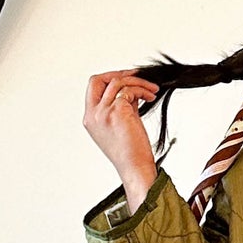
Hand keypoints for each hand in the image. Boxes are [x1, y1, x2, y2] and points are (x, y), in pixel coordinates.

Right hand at [83, 69, 161, 192]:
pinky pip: (129, 91)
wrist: (135, 167)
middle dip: (120, 74)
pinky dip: (142, 91)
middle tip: (138, 77)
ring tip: (151, 91)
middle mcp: (93, 114)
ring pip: (117, 82)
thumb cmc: (130, 151)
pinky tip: (151, 97)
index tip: (128, 80)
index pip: (94, 87)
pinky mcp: (117, 112)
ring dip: (137, 82)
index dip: (110, 79)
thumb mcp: (121, 124)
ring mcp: (103, 113)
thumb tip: (131, 89)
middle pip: (99, 79)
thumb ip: (122, 105)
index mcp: (90, 118)